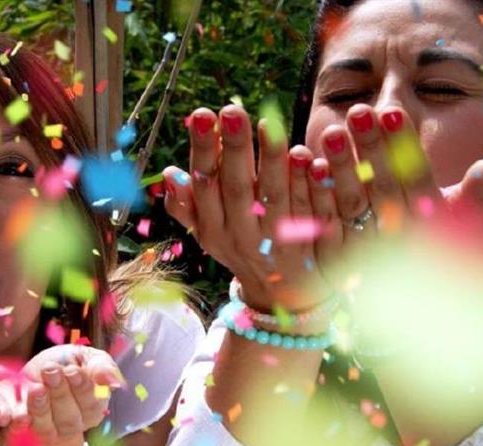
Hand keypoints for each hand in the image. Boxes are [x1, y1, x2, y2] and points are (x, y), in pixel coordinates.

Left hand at [0, 345, 123, 445]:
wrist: (30, 376)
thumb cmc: (63, 366)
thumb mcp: (84, 358)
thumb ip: (101, 366)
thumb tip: (112, 381)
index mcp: (92, 407)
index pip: (92, 403)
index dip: (82, 388)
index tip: (72, 370)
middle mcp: (73, 425)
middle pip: (70, 417)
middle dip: (60, 392)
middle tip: (50, 370)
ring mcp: (48, 432)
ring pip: (47, 427)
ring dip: (41, 407)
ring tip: (36, 387)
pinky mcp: (23, 433)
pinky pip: (22, 434)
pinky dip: (20, 425)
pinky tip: (19, 416)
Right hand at [163, 104, 334, 312]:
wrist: (284, 298)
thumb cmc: (242, 249)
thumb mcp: (209, 233)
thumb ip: (188, 206)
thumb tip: (170, 174)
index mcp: (214, 229)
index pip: (205, 186)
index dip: (203, 151)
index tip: (202, 114)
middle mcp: (243, 237)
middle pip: (236, 189)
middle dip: (233, 149)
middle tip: (232, 109)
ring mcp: (278, 242)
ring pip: (274, 199)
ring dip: (271, 161)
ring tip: (269, 123)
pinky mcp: (312, 244)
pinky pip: (311, 212)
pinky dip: (310, 184)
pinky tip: (310, 156)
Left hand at [312, 104, 482, 262]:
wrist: (415, 313)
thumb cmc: (442, 252)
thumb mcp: (460, 224)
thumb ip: (473, 196)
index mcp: (430, 224)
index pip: (417, 179)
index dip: (404, 147)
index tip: (392, 112)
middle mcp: (400, 239)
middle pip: (382, 187)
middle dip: (370, 148)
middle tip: (358, 111)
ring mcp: (369, 251)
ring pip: (352, 204)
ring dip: (341, 168)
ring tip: (330, 130)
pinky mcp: (338, 262)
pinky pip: (325, 225)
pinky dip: (316, 196)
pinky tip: (307, 165)